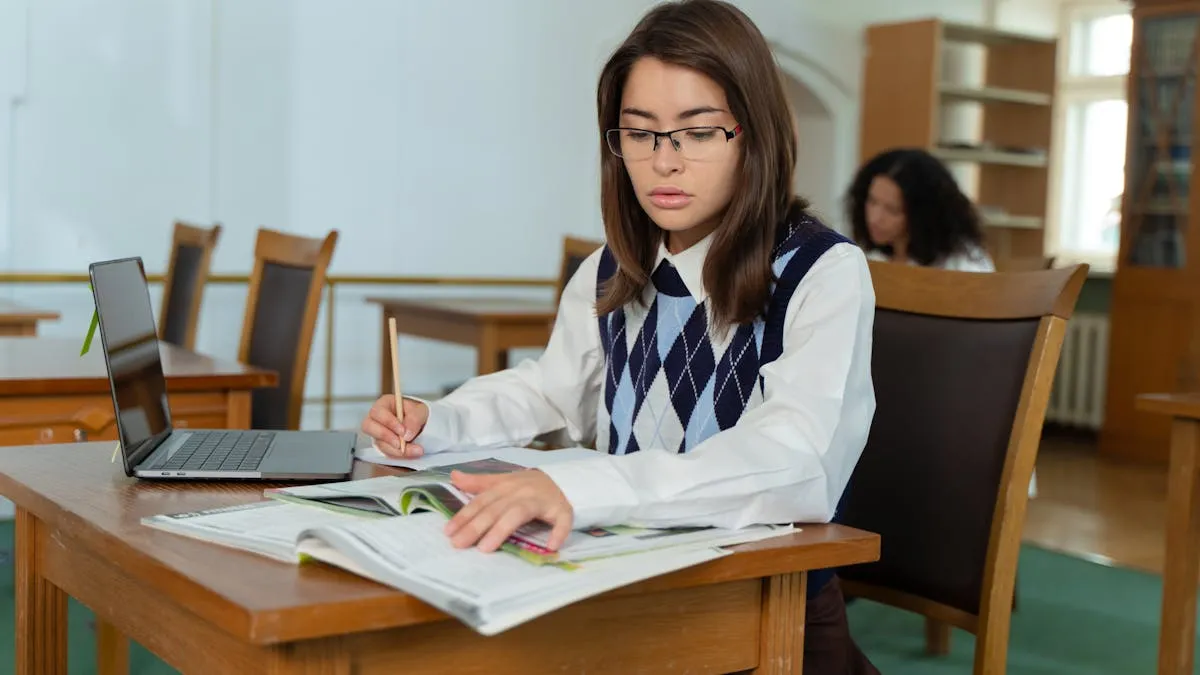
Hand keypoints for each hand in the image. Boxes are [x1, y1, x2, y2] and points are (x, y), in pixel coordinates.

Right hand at [360, 395, 428, 457]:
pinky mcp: (383, 446)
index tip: (402, 431)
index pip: (377, 411)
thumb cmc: (417, 413)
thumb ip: (414, 419)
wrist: (422, 425)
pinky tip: (411, 453)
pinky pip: (386, 453)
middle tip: (401, 444)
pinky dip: (399, 455)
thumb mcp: (420, 411)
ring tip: (414, 450)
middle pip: (368, 427)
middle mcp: (377, 419)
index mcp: (384, 404)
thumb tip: (406, 434)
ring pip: (378, 443)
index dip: (388, 422)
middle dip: (385, 437)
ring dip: (395, 450)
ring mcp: (378, 434)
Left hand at [444, 469, 572, 552]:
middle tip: (459, 544)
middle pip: (495, 509)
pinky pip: (561, 521)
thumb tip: (453, 476)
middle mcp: (521, 492)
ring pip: (519, 513)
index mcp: (505, 486)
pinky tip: (551, 546)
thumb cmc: (528, 485)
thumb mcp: (503, 481)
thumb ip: (478, 482)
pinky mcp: (563, 511)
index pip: (482, 501)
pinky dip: (558, 532)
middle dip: (476, 526)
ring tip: (486, 548)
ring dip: (502, 530)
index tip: (449, 532)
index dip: (465, 516)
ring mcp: (542, 501)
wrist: (562, 479)